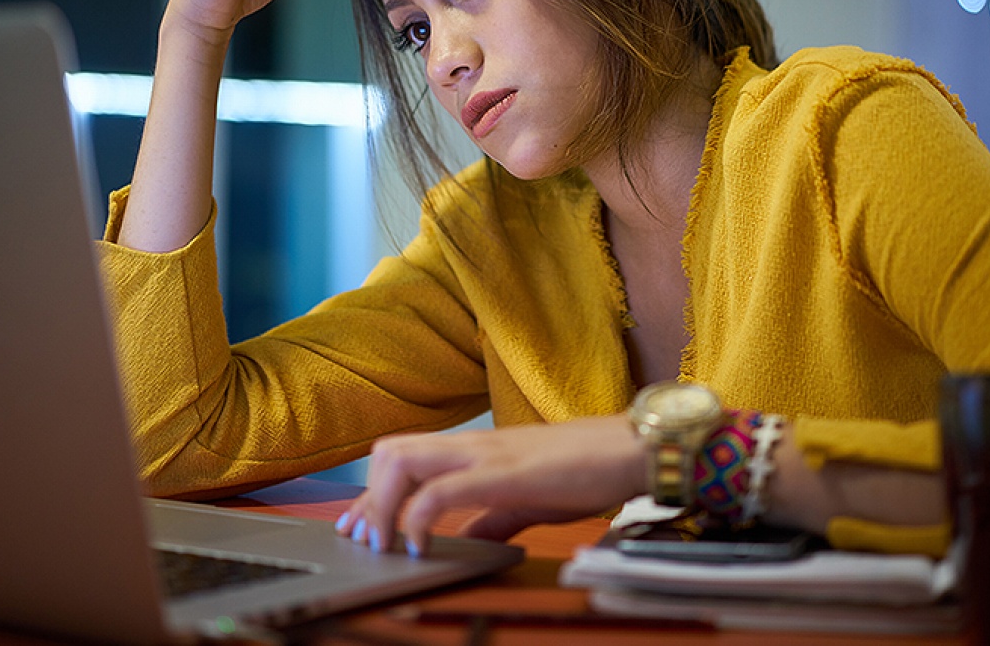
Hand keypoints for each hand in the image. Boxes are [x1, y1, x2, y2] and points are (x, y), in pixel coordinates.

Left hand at [334, 415, 645, 555]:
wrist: (633, 448)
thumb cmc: (587, 469)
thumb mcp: (529, 500)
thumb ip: (493, 519)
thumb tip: (464, 542)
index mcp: (476, 450)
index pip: (403, 457)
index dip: (370, 494)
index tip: (357, 527)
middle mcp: (472, 445)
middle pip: (389, 452)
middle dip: (367, 498)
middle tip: (365, 539)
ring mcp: (486, 455)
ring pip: (403, 461)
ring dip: (382, 506)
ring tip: (387, 543)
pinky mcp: (504, 473)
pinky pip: (443, 489)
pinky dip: (419, 517)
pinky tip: (422, 545)